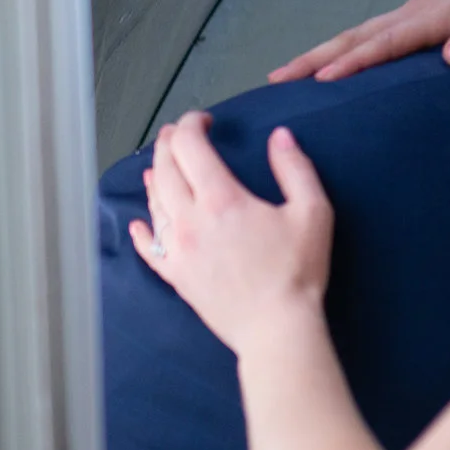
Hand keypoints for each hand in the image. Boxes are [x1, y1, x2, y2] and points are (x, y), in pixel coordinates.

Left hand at [131, 114, 332, 360]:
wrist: (276, 328)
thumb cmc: (297, 272)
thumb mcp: (312, 212)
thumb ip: (295, 168)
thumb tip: (280, 137)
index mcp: (221, 199)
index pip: (190, 147)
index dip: (191, 124)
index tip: (203, 120)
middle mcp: (190, 220)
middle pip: (165, 169)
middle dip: (169, 144)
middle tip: (177, 134)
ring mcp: (178, 250)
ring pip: (154, 204)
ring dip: (155, 178)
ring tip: (159, 167)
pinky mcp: (176, 276)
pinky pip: (148, 249)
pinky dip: (140, 232)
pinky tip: (137, 223)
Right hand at [267, 0, 449, 81]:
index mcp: (427, 19)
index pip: (383, 45)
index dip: (354, 62)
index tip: (324, 79)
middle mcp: (407, 15)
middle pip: (351, 38)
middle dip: (312, 59)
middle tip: (276, 79)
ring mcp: (404, 15)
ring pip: (352, 35)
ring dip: (317, 55)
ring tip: (282, 75)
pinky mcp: (408, 17)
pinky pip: (364, 35)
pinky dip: (338, 50)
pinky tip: (323, 65)